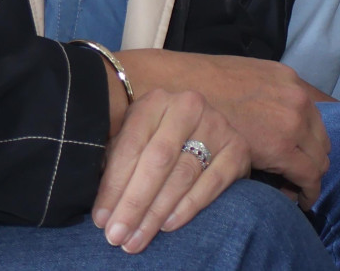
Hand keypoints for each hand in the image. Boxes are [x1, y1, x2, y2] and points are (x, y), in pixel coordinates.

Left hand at [94, 89, 248, 253]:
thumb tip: (103, 208)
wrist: (202, 131)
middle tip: (118, 235)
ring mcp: (217, 125)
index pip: (131, 145)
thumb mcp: (134, 140)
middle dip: (134, 203)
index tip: (101, 219)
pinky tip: (169, 225)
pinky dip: (189, 206)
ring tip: (138, 238)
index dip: (114, 184)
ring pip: (183, 175)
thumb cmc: (157, 141)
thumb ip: (117, 163)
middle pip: (157, 160)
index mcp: (155, 101)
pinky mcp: (237, 148)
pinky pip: (212, 183)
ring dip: (157, 212)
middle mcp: (188, 106)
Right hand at [119, 51, 328, 206]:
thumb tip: (272, 120)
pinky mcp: (277, 148)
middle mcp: (297, 101)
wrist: (180, 88)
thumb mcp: (248, 79)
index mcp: (291, 83)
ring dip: (308, 178)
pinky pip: (304, 175)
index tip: (303, 159)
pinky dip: (304, 190)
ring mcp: (290, 122)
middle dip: (313, 163)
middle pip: (322, 142)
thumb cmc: (206, 87)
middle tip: (297, 179)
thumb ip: (267, 96)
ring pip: (317, 161)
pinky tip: (294, 200)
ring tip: (293, 191)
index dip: (311, 143)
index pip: (317, 120)